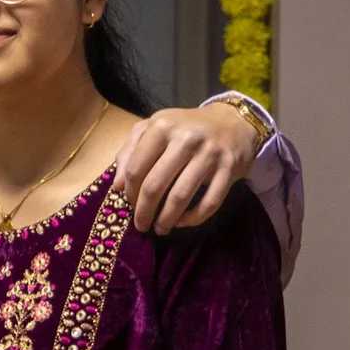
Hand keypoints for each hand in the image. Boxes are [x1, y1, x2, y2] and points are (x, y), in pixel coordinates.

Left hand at [119, 104, 258, 233]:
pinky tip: (182, 222)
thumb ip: (130, 151)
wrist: (232, 121)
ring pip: (181, 196)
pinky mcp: (230, 168)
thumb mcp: (153, 128)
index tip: (130, 204)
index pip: (136, 168)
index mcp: (162, 127)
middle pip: (155, 185)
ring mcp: (210, 154)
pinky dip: (194, 218)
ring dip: (166, 219)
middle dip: (144, 211)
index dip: (130, 192)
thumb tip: (117, 186)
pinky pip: (210, 202)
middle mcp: (186, 139)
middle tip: (141, 225)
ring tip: (159, 229)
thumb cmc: (185, 127)